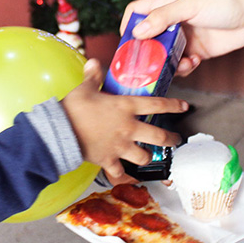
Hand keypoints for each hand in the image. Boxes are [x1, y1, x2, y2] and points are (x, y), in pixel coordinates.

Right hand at [61, 59, 187, 183]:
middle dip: (170, 139)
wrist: (60, 132)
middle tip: (175, 140)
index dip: (173, 106)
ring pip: (143, 156)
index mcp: (125, 107)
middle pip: (158, 136)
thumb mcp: (84, 89)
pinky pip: (120, 173)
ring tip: (148, 156)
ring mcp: (120, 146)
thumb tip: (94, 63)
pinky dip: (125, 178)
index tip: (183, 107)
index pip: (156, 105)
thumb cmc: (73, 109)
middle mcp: (128, 128)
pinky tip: (128, 179)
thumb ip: (92, 77)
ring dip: (148, 157)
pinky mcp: (109, 160)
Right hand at [122, 0, 243, 73]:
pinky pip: (180, 65)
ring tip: (180, 62)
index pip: (136, 12)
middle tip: (147, 64)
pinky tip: (195, 61)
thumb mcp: (190, 6)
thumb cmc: (222, 3)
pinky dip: (184, 67)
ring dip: (167, 63)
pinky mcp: (195, 52)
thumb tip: (137, 31)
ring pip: (162, 55)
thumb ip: (163, 17)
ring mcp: (182, 38)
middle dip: (146, 53)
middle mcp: (171, 22)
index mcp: (165, 5)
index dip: (128, 24)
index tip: (127, 41)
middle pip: (146, 39)